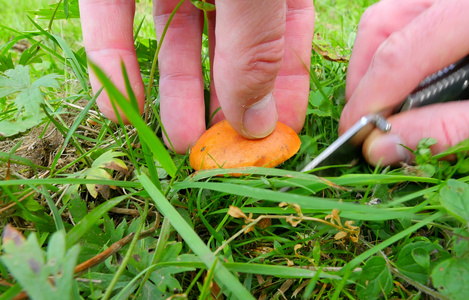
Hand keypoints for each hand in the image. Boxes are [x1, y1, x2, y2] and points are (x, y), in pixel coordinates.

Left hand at [79, 0, 313, 152]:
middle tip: (226, 152)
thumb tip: (259, 122)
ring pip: (175, 44)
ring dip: (177, 98)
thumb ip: (255, 45)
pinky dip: (114, 67)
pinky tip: (122, 111)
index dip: (285, 90)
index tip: (277, 138)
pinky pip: (110, 23)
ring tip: (181, 145)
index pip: (287, 38)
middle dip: (226, 106)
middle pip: (229, 52)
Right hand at [341, 0, 468, 165]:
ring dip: (376, 69)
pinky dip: (398, 58)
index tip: (355, 139)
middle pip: (387, 20)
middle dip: (367, 80)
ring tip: (387, 115)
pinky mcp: (461, 0)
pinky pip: (410, 20)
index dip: (374, 96)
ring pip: (391, 17)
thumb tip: (384, 150)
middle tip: (368, 130)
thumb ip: (461, 130)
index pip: (410, 45)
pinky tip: (409, 91)